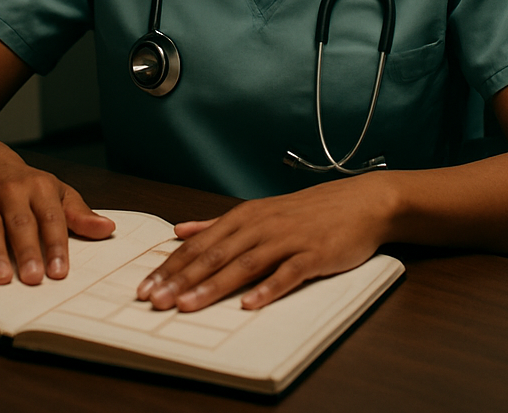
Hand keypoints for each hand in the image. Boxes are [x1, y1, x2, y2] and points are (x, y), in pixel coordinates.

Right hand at [0, 138, 114, 284]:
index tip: (60, 272)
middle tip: (33, 279)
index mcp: (40, 188)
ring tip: (1, 278)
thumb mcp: (56, 191)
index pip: (51, 218)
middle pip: (20, 224)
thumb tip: (107, 228)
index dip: (56, 245)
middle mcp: (11, 191)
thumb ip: (79, 214)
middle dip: (27, 251)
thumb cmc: (26, 183)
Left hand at [135, 176, 392, 311]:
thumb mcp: (260, 211)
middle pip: (216, 254)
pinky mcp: (313, 253)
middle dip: (183, 278)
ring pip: (245, 264)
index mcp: (246, 217)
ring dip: (215, 285)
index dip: (173, 266)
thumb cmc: (309, 211)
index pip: (201, 244)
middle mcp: (262, 225)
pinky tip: (250, 303)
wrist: (360, 203)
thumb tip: (181, 230)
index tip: (147, 286)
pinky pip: (288, 272)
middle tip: (155, 299)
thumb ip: (218, 224)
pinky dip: (268, 288)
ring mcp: (288, 239)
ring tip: (189, 304)